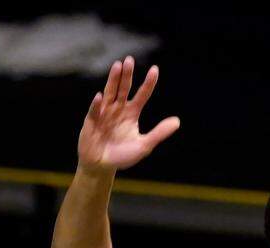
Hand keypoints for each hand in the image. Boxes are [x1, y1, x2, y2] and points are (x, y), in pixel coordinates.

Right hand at [78, 57, 179, 173]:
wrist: (102, 165)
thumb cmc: (123, 155)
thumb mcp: (144, 145)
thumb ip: (159, 133)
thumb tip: (177, 121)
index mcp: (132, 113)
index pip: (142, 95)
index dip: (148, 83)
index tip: (155, 69)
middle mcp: (118, 109)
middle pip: (123, 89)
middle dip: (127, 75)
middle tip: (130, 60)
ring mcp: (104, 113)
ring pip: (109, 93)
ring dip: (113, 80)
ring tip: (117, 66)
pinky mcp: (91, 122)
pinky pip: (95, 112)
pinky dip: (97, 105)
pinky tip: (100, 96)